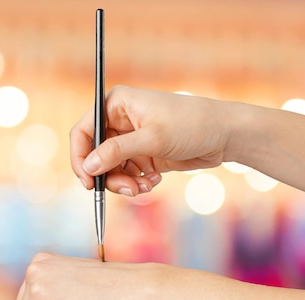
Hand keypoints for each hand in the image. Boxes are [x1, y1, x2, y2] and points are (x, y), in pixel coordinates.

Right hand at [70, 85, 231, 196]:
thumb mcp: (151, 139)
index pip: (83, 132)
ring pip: (112, 169)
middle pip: (96, 155)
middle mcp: (120, 120)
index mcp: (116, 104)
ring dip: (125, 182)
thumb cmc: (190, 125)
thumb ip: (116, 152)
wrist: (224, 135)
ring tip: (144, 188)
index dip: (80, 158)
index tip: (88, 182)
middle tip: (126, 190)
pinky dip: (137, 183)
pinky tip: (154, 181)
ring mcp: (132, 139)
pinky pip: (128, 174)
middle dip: (109, 176)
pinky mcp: (144, 154)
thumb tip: (87, 166)